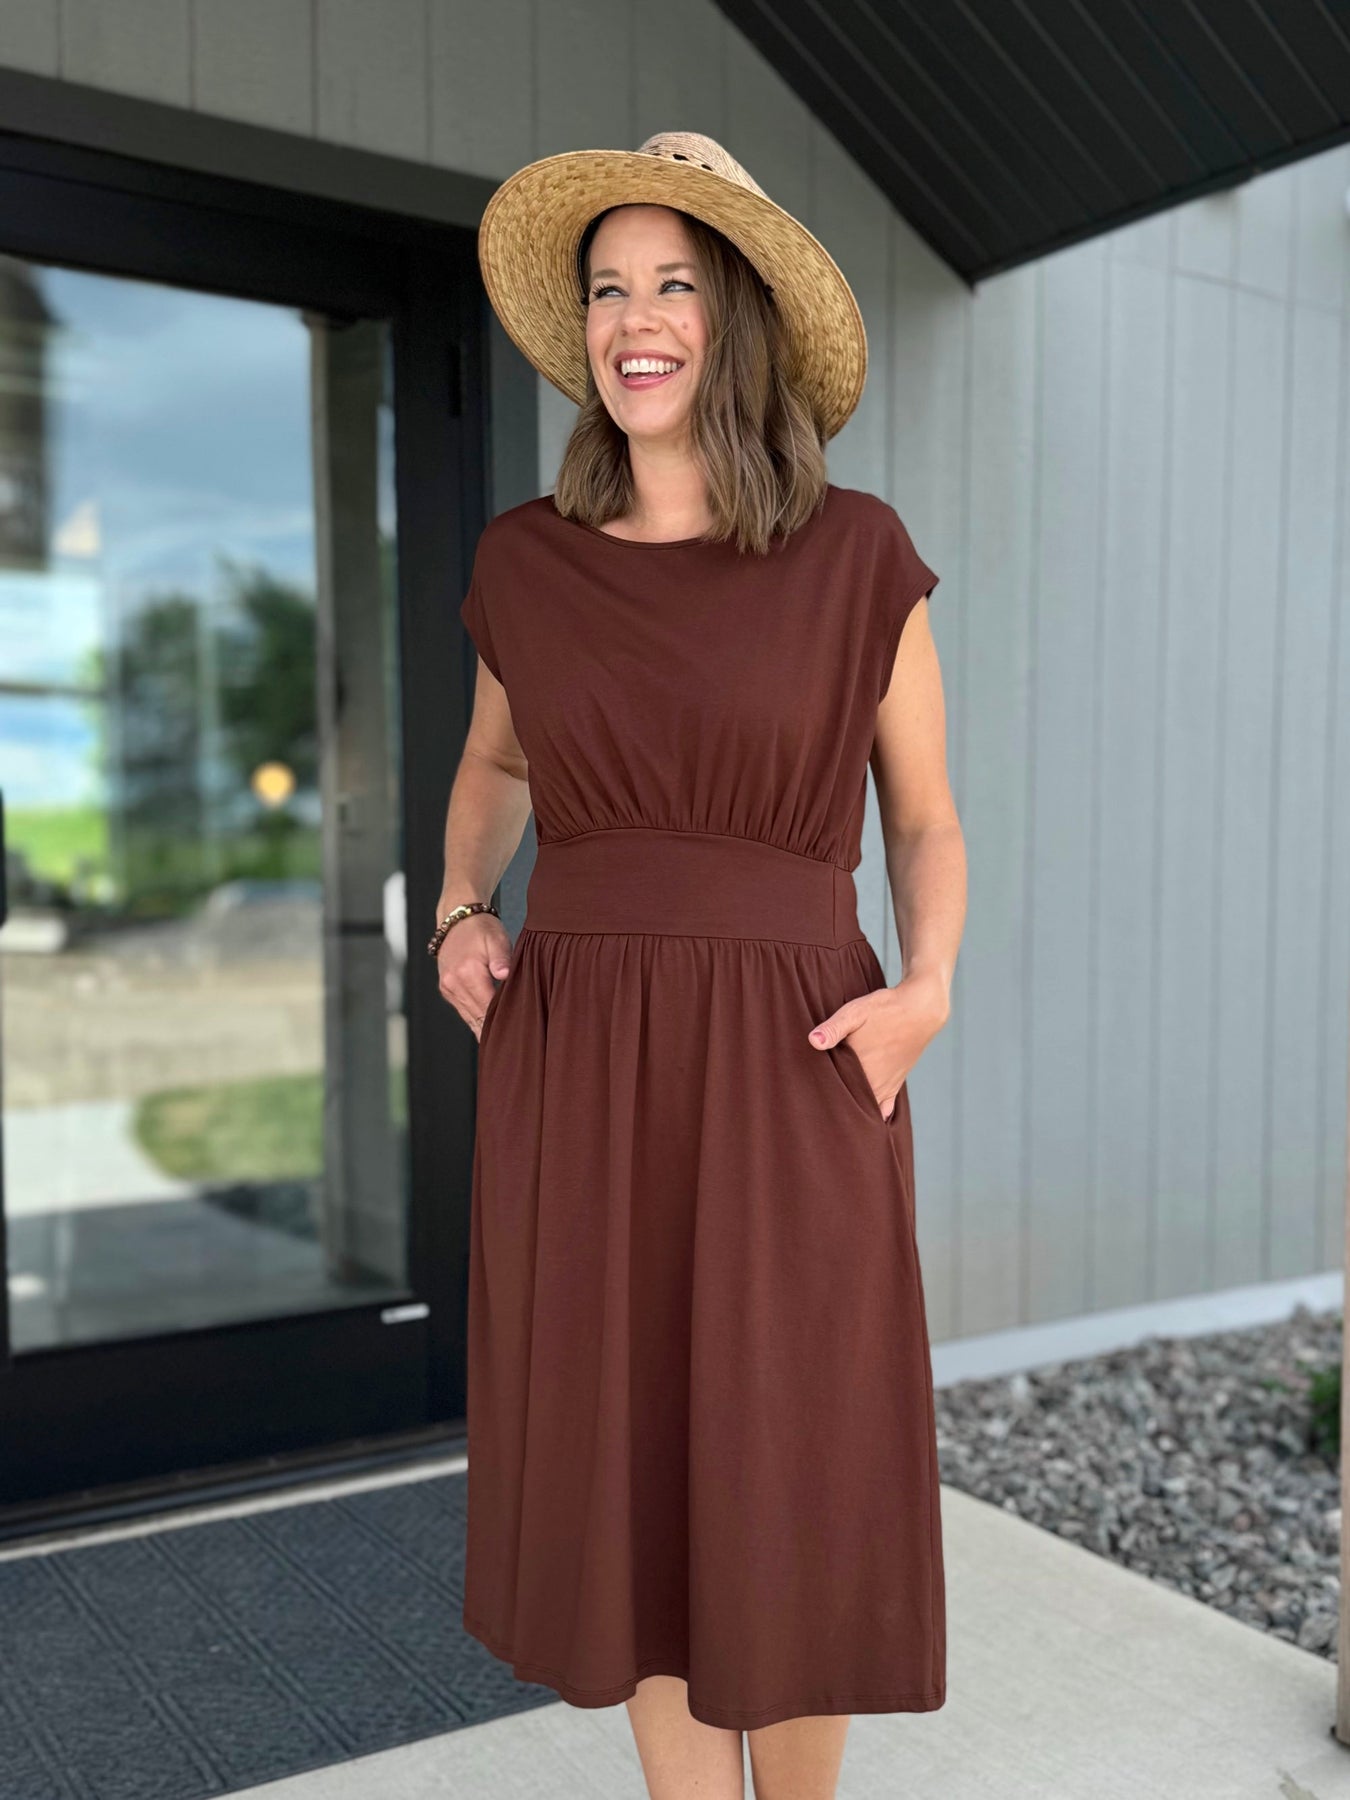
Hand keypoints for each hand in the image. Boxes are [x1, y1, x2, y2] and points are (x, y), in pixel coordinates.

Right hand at [436, 914, 513, 1039]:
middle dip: (493, 1033)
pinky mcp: (446, 988)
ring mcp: (448, 987)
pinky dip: (475, 1021)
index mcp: (467, 973)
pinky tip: (487, 1033)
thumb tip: (504, 975)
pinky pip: (463, 1011)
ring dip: (483, 1031)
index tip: (518, 1035)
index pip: (488, 1007)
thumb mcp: (496, 939)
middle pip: (477, 1017)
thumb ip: (502, 958)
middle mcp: (454, 983)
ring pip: (469, 1017)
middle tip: (513, 1051)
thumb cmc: (482, 928)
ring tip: (501, 1048)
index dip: (503, 1022)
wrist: (457, 917)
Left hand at [807, 971, 948, 1119]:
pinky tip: (868, 1119)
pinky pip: (886, 1108)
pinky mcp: (896, 1083)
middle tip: (816, 1112)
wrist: (921, 1009)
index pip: (833, 1091)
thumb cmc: (885, 1009)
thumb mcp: (855, 1012)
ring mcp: (886, 1085)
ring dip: (853, 1110)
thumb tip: (813, 1041)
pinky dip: (876, 1114)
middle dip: (833, 1105)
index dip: (819, 1094)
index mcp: (859, 1066)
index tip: (807, 1096)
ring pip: (865, 1107)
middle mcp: (873, 1081)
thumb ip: (833, 1028)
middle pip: (848, 1102)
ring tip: (836, 1115)